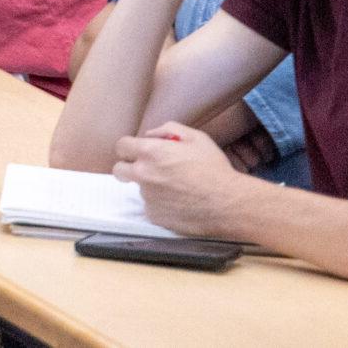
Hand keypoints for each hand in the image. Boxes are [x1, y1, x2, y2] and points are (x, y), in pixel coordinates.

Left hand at [112, 124, 251, 238]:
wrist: (228, 203)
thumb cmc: (213, 168)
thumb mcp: (196, 138)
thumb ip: (168, 130)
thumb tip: (150, 135)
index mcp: (151, 152)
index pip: (121, 146)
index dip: (129, 148)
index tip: (137, 152)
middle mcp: (143, 174)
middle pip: (119, 170)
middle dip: (128, 168)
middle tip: (147, 170)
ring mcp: (148, 198)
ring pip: (140, 190)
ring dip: (150, 187)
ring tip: (177, 188)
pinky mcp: (155, 217)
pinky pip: (151, 207)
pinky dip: (160, 204)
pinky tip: (179, 202)